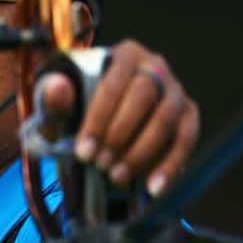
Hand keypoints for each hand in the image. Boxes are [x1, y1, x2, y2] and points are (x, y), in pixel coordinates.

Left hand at [41, 39, 198, 196]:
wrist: (97, 126)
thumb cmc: (76, 110)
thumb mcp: (58, 107)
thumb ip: (53, 98)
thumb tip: (58, 88)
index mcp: (124, 55)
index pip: (114, 82)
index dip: (98, 119)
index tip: (83, 152)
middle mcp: (155, 66)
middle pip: (144, 96)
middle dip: (120, 135)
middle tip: (100, 164)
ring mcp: (175, 91)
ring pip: (166, 119)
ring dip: (141, 152)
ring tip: (117, 176)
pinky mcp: (188, 116)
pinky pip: (186, 139)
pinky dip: (171, 165)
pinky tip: (153, 188)